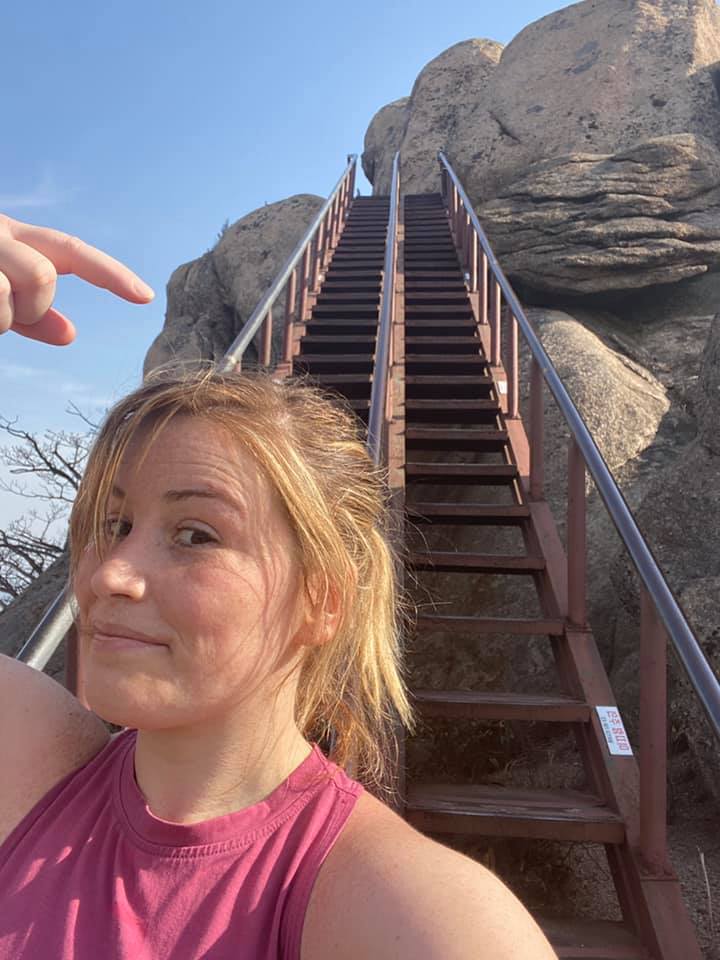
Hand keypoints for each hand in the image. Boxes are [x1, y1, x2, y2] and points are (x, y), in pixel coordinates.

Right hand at [0, 214, 154, 345]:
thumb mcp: (2, 300)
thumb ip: (34, 316)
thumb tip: (69, 335)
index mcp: (18, 239)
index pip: (73, 251)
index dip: (111, 274)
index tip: (146, 296)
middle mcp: (2, 231)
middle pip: (44, 275)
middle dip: (31, 310)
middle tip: (6, 317)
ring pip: (19, 285)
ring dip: (4, 316)